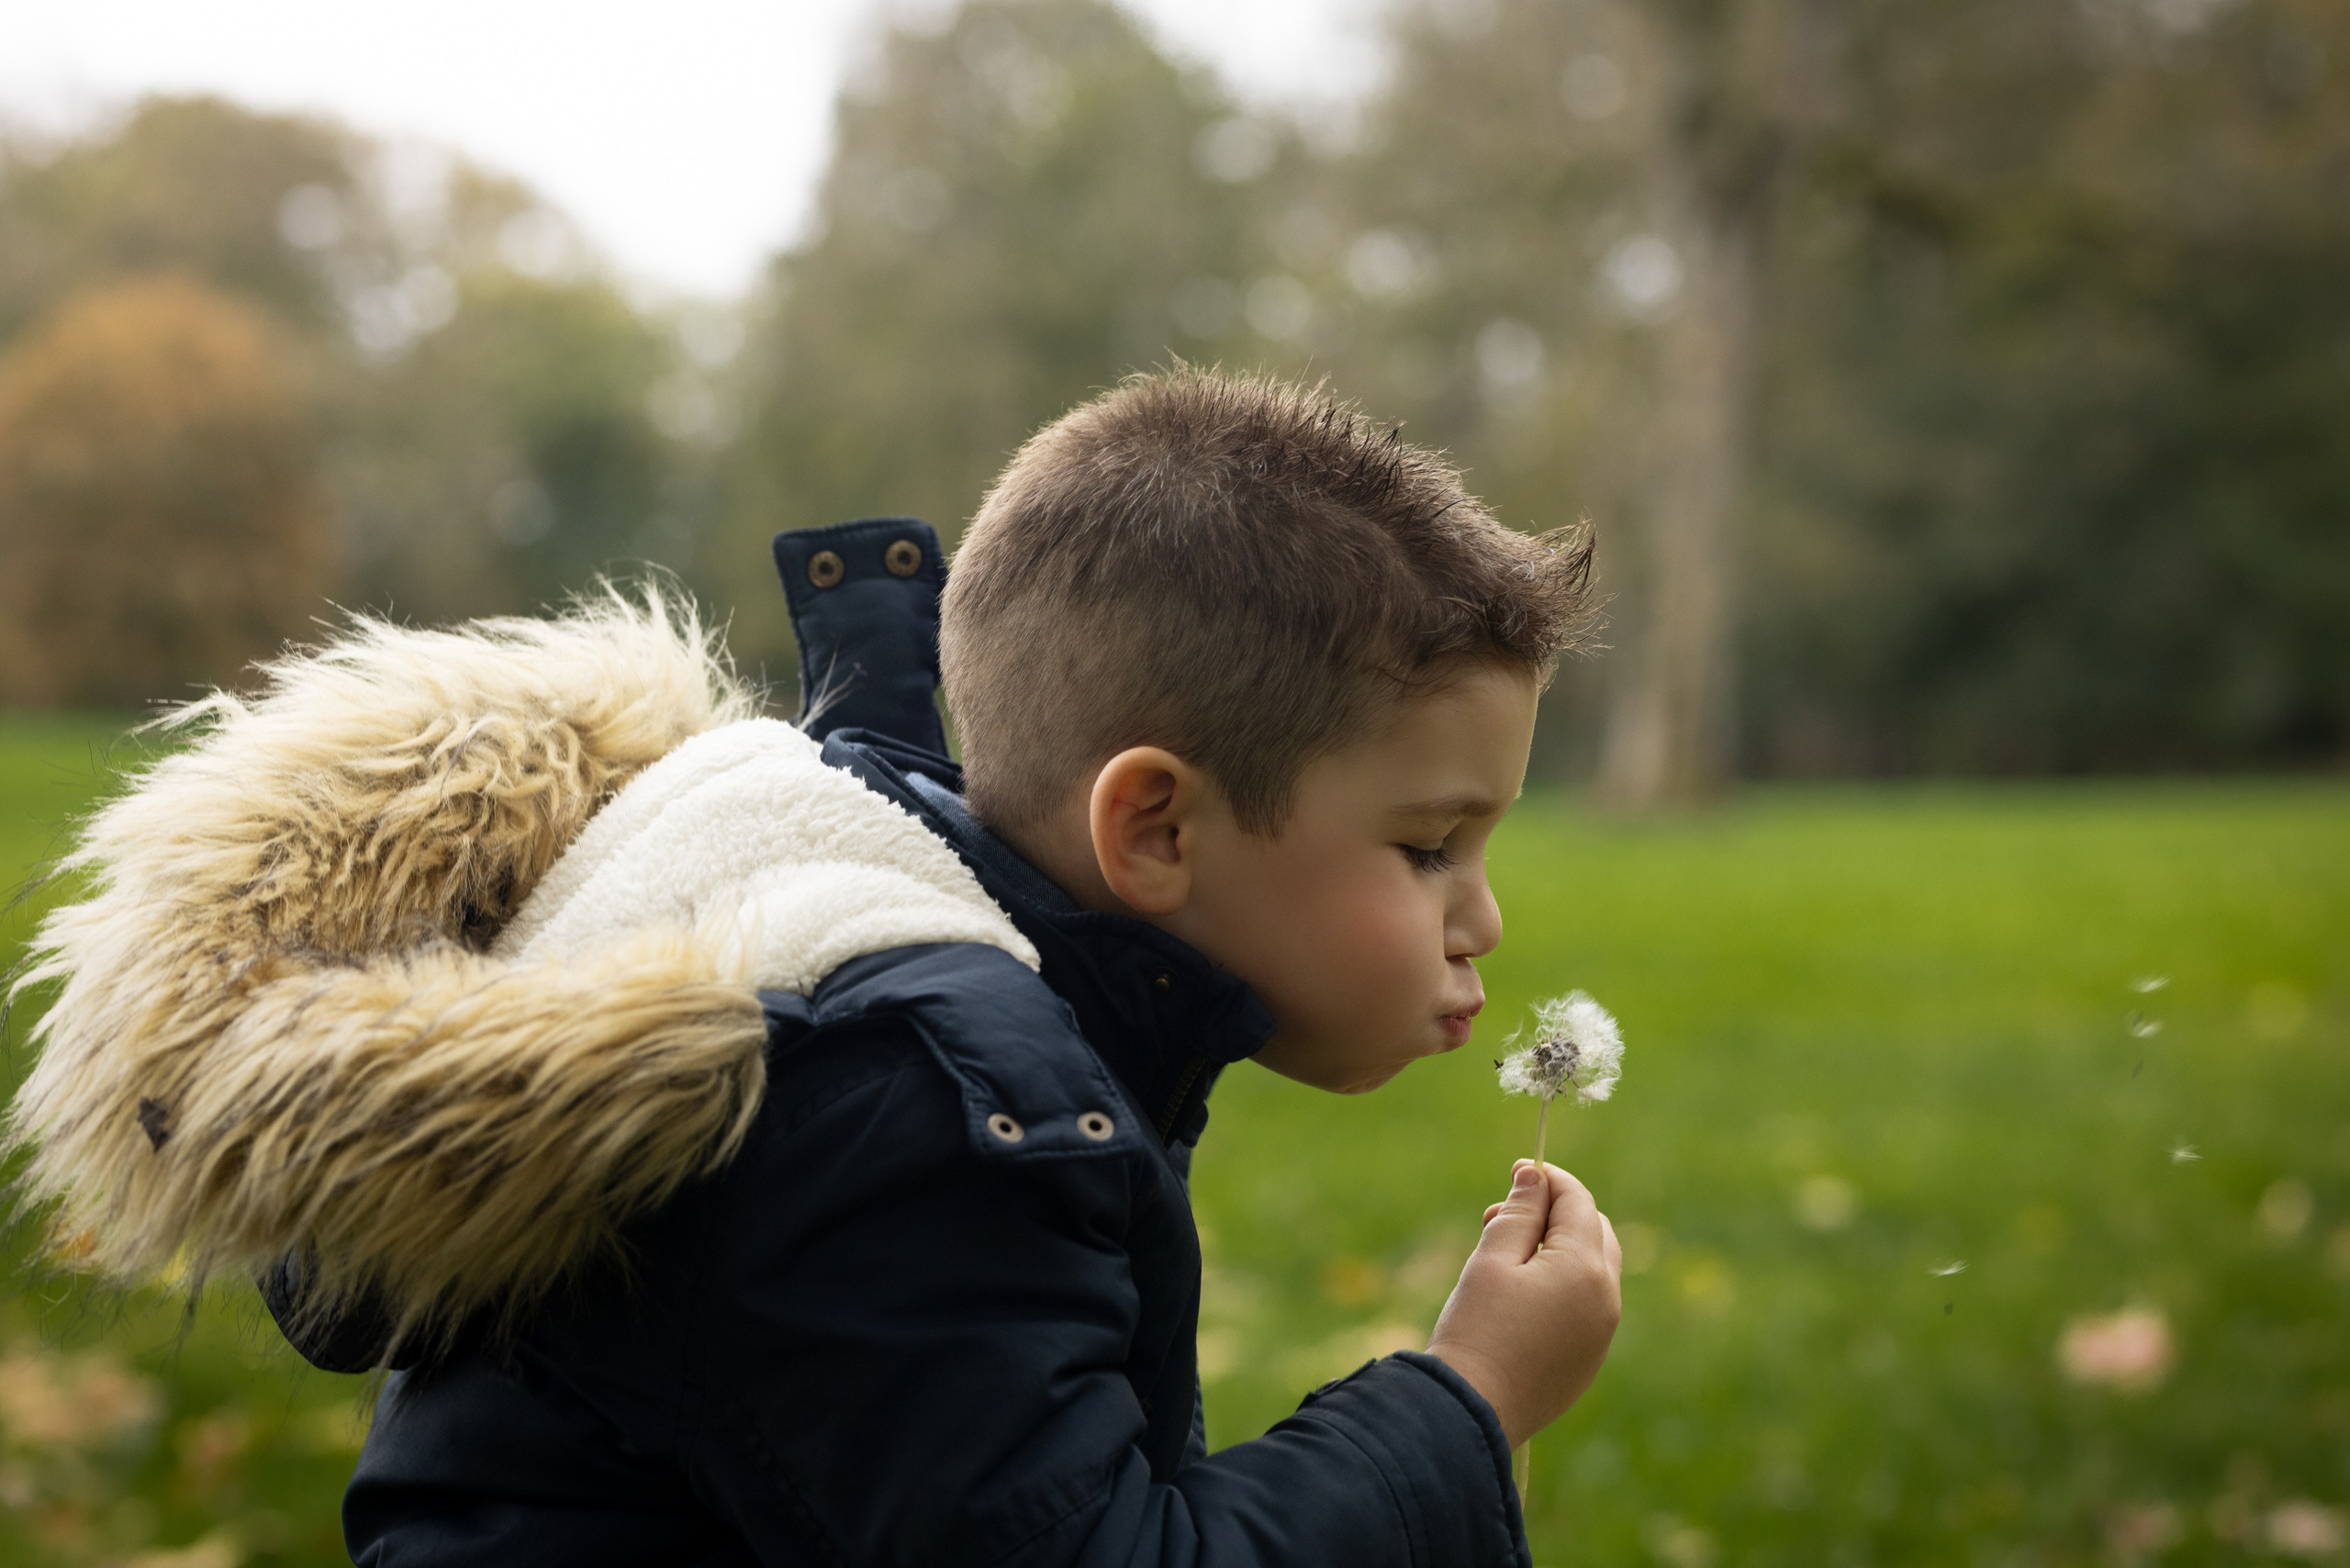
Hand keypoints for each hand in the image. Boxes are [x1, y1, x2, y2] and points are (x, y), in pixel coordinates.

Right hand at [1425, 1160, 1621, 1448]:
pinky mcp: (1587, 1361)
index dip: (1548, 1180)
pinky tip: (1519, 1296)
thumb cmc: (1476, 1329)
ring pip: (1593, 1270)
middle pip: (1595, 1232)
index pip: (1577, 1201)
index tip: (1516, 1171)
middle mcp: (1606, 1300)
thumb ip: (1520, 1212)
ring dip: (1559, 1250)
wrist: (1470, 1411)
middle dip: (1556, 1214)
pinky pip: (1586, 1306)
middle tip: (1501, 1218)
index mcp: (1586, 1269)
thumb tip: (1537, 1176)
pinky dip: (1562, 1285)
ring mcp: (1601, 1335)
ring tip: (1504, 1257)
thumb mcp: (1492, 1259)